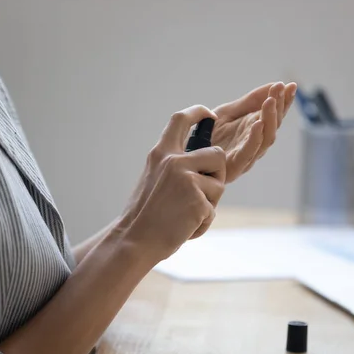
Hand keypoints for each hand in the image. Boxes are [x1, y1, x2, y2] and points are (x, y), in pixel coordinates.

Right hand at [119, 105, 226, 261]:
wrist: (134, 241)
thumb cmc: (144, 215)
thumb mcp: (153, 178)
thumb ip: (172, 165)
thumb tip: (200, 160)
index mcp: (161, 153)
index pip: (181, 119)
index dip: (199, 112)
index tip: (210, 115)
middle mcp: (174, 161)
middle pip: (217, 154)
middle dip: (217, 173)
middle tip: (201, 192)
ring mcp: (187, 180)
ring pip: (219, 184)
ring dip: (209, 202)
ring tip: (185, 214)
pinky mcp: (198, 201)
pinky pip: (212, 210)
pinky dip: (202, 223)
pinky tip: (184, 228)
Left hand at [212, 81, 296, 182]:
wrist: (187, 154)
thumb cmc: (208, 136)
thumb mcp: (228, 112)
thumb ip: (251, 101)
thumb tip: (276, 84)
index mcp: (255, 130)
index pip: (275, 115)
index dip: (284, 101)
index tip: (291, 85)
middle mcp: (254, 144)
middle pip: (274, 126)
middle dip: (279, 107)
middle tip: (280, 89)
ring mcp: (246, 156)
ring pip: (265, 139)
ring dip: (270, 119)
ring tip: (270, 101)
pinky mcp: (234, 166)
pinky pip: (248, 153)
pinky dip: (254, 138)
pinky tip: (257, 123)